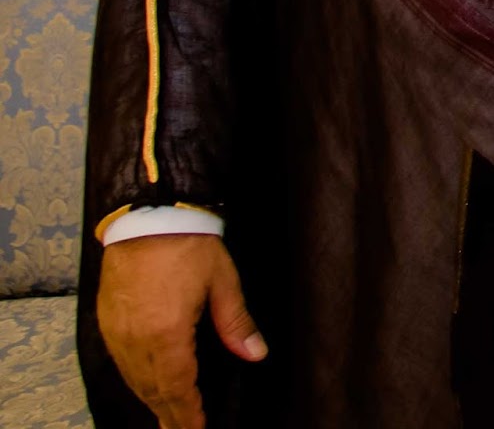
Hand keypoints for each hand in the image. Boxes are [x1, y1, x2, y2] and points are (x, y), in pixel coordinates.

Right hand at [98, 233, 265, 428]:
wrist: (148, 214)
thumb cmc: (189, 243)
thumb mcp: (222, 280)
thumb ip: (236, 322)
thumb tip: (256, 354)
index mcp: (167, 334)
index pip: (178, 388)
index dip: (188, 414)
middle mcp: (137, 340)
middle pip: (154, 390)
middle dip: (171, 414)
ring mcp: (118, 333)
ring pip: (135, 380)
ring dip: (153, 399)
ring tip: (168, 416)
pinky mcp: (107, 322)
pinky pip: (121, 363)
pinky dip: (136, 379)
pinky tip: (146, 384)